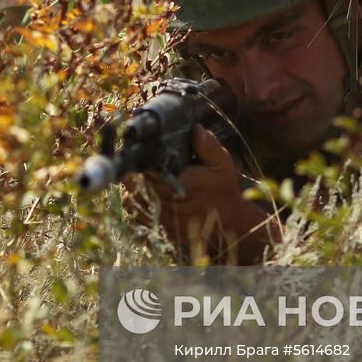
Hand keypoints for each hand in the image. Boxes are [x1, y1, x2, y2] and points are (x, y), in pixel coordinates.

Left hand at [127, 125, 280, 263]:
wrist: (230, 224)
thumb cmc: (224, 191)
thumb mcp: (222, 165)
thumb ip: (208, 147)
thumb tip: (194, 128)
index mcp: (177, 184)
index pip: (144, 170)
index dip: (138, 161)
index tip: (139, 153)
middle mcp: (164, 204)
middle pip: (132, 186)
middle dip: (134, 175)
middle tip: (141, 167)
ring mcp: (160, 221)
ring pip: (131, 203)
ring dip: (134, 192)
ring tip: (144, 184)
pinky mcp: (159, 233)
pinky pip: (137, 219)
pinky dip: (138, 210)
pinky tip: (148, 202)